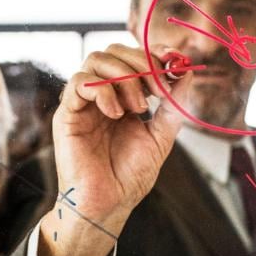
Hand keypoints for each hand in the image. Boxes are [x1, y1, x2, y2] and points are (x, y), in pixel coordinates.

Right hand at [38, 43, 190, 255]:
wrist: (108, 204)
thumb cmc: (130, 176)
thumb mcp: (161, 136)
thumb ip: (172, 105)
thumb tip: (187, 72)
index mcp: (123, 96)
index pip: (132, 58)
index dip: (152, 54)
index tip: (172, 61)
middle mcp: (102, 94)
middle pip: (114, 51)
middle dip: (141, 63)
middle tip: (158, 90)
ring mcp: (84, 102)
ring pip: (95, 59)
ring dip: (124, 77)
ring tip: (137, 108)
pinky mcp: (67, 113)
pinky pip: (79, 82)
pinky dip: (102, 90)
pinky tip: (116, 114)